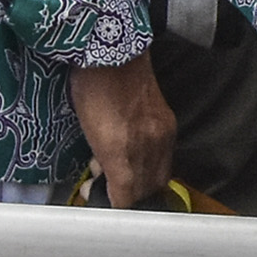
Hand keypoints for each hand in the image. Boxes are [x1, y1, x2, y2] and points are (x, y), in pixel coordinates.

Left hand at [72, 57, 177, 211]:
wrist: (114, 49)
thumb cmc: (90, 86)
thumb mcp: (87, 129)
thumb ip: (100, 159)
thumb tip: (104, 174)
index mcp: (121, 152)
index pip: (127, 198)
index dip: (117, 207)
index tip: (105, 205)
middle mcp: (148, 147)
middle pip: (148, 192)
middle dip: (132, 199)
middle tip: (114, 194)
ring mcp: (162, 135)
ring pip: (160, 177)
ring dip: (144, 184)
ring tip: (125, 176)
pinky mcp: (169, 123)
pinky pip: (166, 157)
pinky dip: (152, 165)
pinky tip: (138, 157)